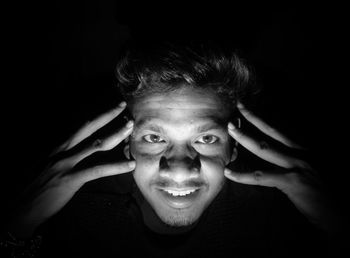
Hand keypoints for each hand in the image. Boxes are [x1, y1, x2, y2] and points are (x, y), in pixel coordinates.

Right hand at [8, 102, 134, 237]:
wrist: (22, 208)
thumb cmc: (38, 187)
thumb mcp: (50, 165)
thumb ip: (66, 156)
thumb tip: (84, 150)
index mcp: (59, 147)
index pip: (82, 127)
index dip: (98, 117)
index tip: (113, 109)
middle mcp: (63, 151)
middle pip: (89, 128)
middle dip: (107, 115)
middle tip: (124, 106)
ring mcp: (66, 164)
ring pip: (96, 145)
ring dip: (116, 135)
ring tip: (131, 129)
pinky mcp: (70, 179)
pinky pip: (97, 170)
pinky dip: (116, 167)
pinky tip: (130, 165)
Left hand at [224, 102, 341, 233]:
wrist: (339, 216)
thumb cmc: (321, 196)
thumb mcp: (308, 173)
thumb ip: (291, 162)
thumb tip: (269, 157)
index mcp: (302, 151)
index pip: (277, 132)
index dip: (260, 120)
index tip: (245, 108)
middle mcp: (301, 153)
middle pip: (271, 133)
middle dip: (252, 119)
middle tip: (237, 107)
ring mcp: (298, 166)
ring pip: (265, 149)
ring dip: (245, 138)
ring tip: (230, 131)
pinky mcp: (294, 182)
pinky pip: (262, 177)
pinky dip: (243, 176)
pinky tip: (229, 173)